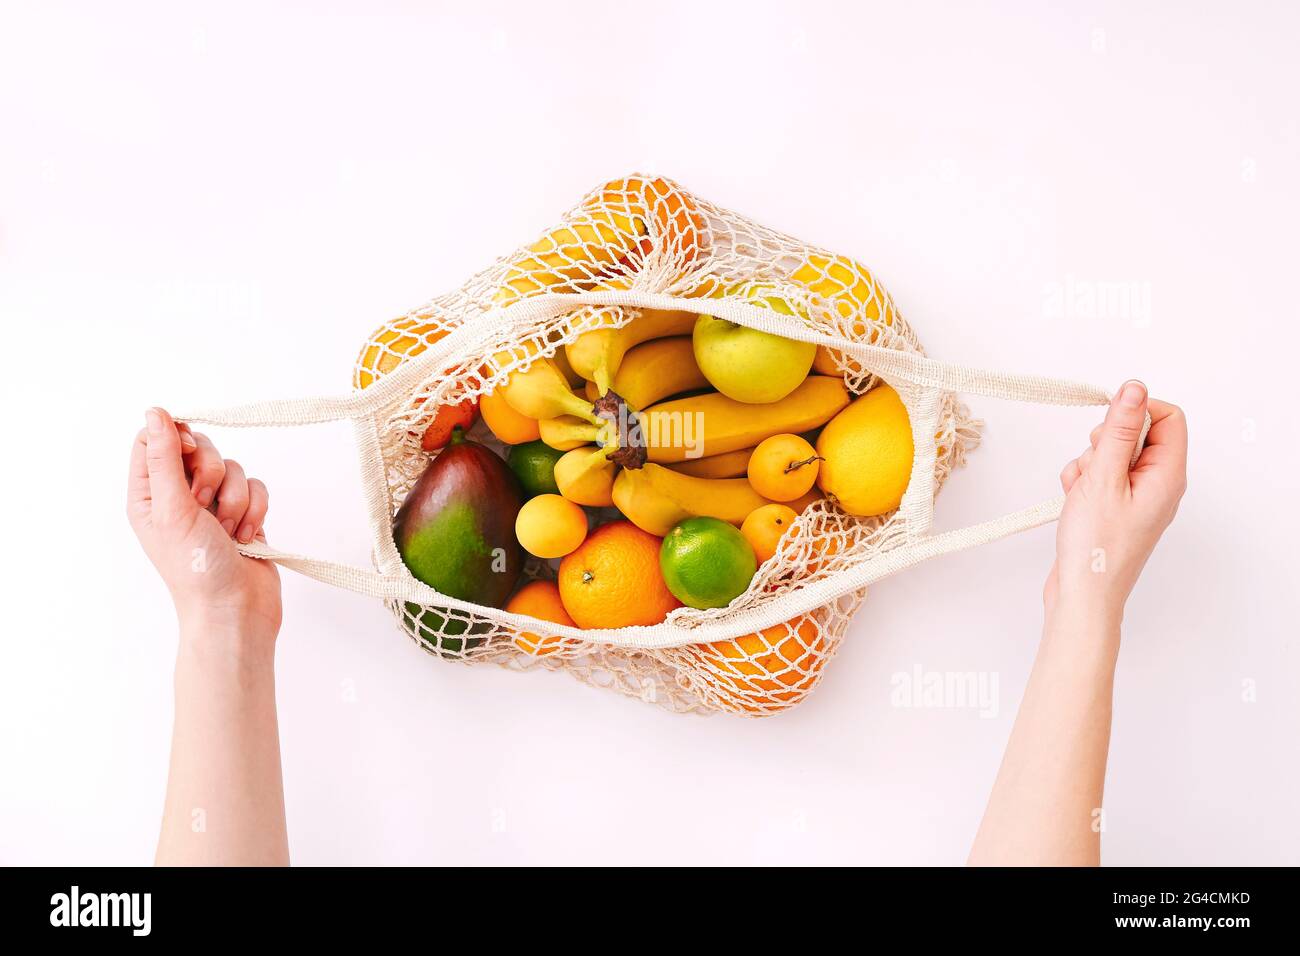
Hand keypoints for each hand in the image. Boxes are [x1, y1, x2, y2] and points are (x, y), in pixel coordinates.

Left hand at [127, 408, 280, 642]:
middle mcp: (179, 496)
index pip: (154, 440)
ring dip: (236, 500)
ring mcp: (213, 506)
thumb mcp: (172, 508)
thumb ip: (165, 458)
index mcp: (149, 494)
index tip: (192, 454)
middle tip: (205, 504)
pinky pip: (256, 488)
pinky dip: (256, 510)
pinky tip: (247, 537)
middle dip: (213, 474)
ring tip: (228, 531)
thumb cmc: (195, 569)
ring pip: (233, 469)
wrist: (236, 609)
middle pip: (200, 448)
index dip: (177, 438)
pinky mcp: (244, 515)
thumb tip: (155, 413)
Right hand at [1046, 381, 1186, 617]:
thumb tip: (1135, 389)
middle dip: (1105, 441)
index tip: (1108, 420)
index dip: (1137, 410)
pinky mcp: (1117, 508)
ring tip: (1081, 490)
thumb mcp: (1104, 478)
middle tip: (1095, 464)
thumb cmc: (1096, 546)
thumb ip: (1119, 430)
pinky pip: (1101, 476)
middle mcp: (1159, 484)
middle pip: (1137, 434)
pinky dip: (1083, 481)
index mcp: (1168, 475)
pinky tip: (1075, 500)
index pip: (1168, 417)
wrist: (1083, 594)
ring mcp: (1138, 497)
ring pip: (1113, 454)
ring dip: (1089, 462)